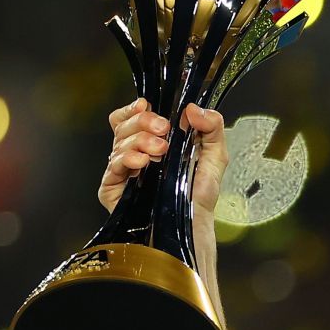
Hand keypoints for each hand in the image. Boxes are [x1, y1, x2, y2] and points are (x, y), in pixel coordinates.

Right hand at [99, 99, 227, 235]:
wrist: (194, 224)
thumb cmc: (199, 194)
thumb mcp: (215, 156)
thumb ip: (212, 127)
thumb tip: (193, 108)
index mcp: (150, 143)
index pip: (129, 118)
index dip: (134, 109)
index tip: (146, 106)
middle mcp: (133, 154)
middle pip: (123, 125)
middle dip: (143, 122)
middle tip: (164, 129)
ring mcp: (122, 171)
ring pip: (119, 142)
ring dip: (140, 140)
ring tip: (161, 151)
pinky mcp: (113, 189)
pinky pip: (113, 166)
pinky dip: (127, 158)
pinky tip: (143, 162)